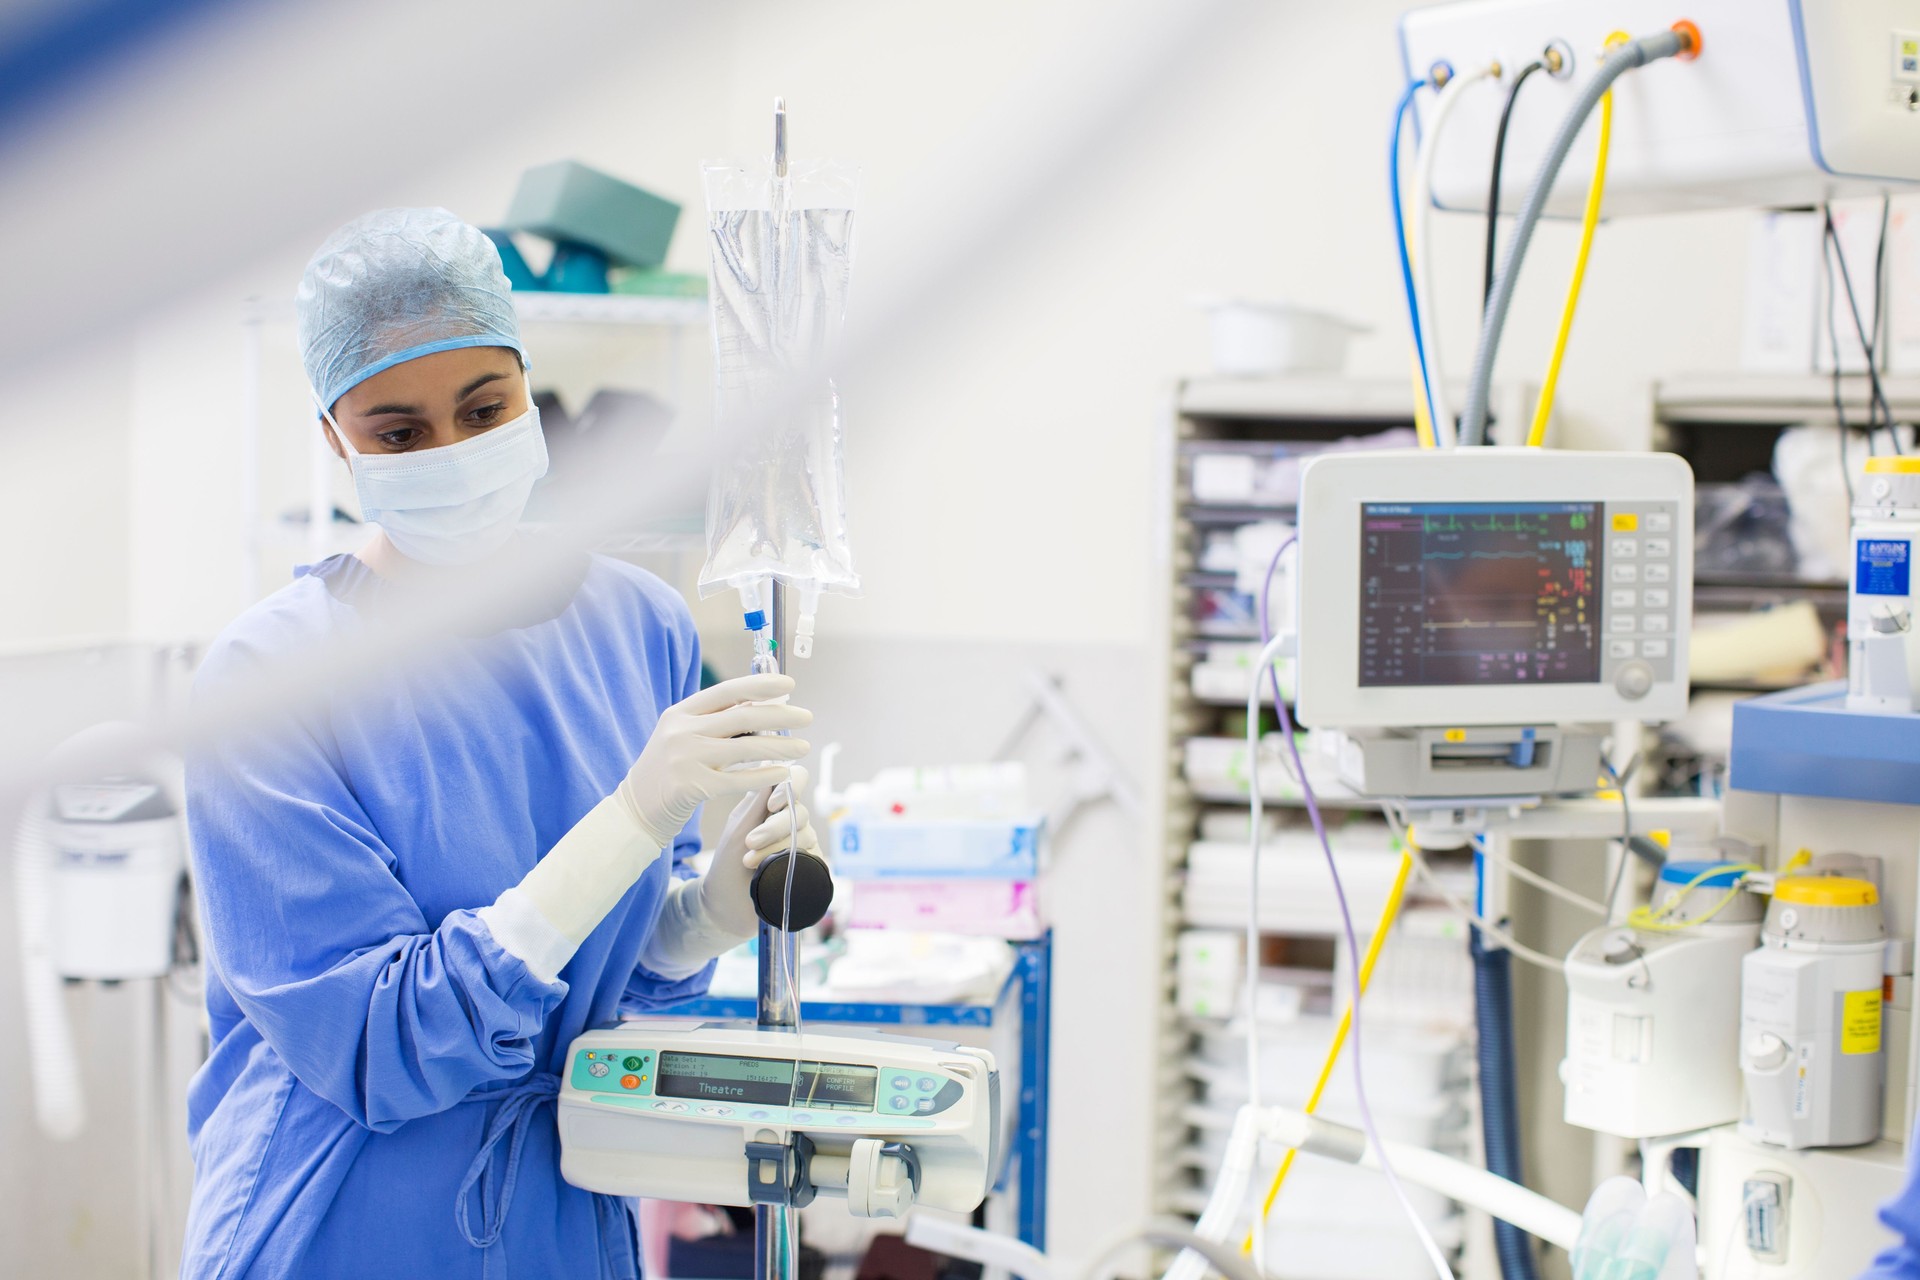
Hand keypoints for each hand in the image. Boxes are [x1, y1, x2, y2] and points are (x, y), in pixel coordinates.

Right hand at [614, 674, 811, 846]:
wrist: (635, 810)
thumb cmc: (669, 770)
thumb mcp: (684, 736)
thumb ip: (717, 720)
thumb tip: (762, 702)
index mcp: (680, 713)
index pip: (727, 691)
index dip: (760, 685)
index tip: (789, 685)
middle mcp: (681, 731)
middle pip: (742, 717)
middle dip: (780, 715)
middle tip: (807, 717)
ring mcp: (685, 758)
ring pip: (746, 748)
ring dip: (780, 747)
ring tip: (804, 747)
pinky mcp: (691, 787)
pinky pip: (738, 779)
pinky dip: (765, 775)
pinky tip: (785, 774)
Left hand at [700, 766, 820, 938]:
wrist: (725, 905)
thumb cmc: (727, 863)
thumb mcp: (739, 828)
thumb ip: (758, 799)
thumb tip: (772, 760)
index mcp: (772, 803)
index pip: (796, 779)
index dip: (791, 786)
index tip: (772, 803)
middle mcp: (790, 820)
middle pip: (800, 811)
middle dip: (775, 827)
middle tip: (751, 841)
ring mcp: (800, 844)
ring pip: (806, 834)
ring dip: (776, 847)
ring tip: (750, 860)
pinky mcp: (807, 867)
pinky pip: (813, 857)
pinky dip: (790, 862)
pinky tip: (771, 869)